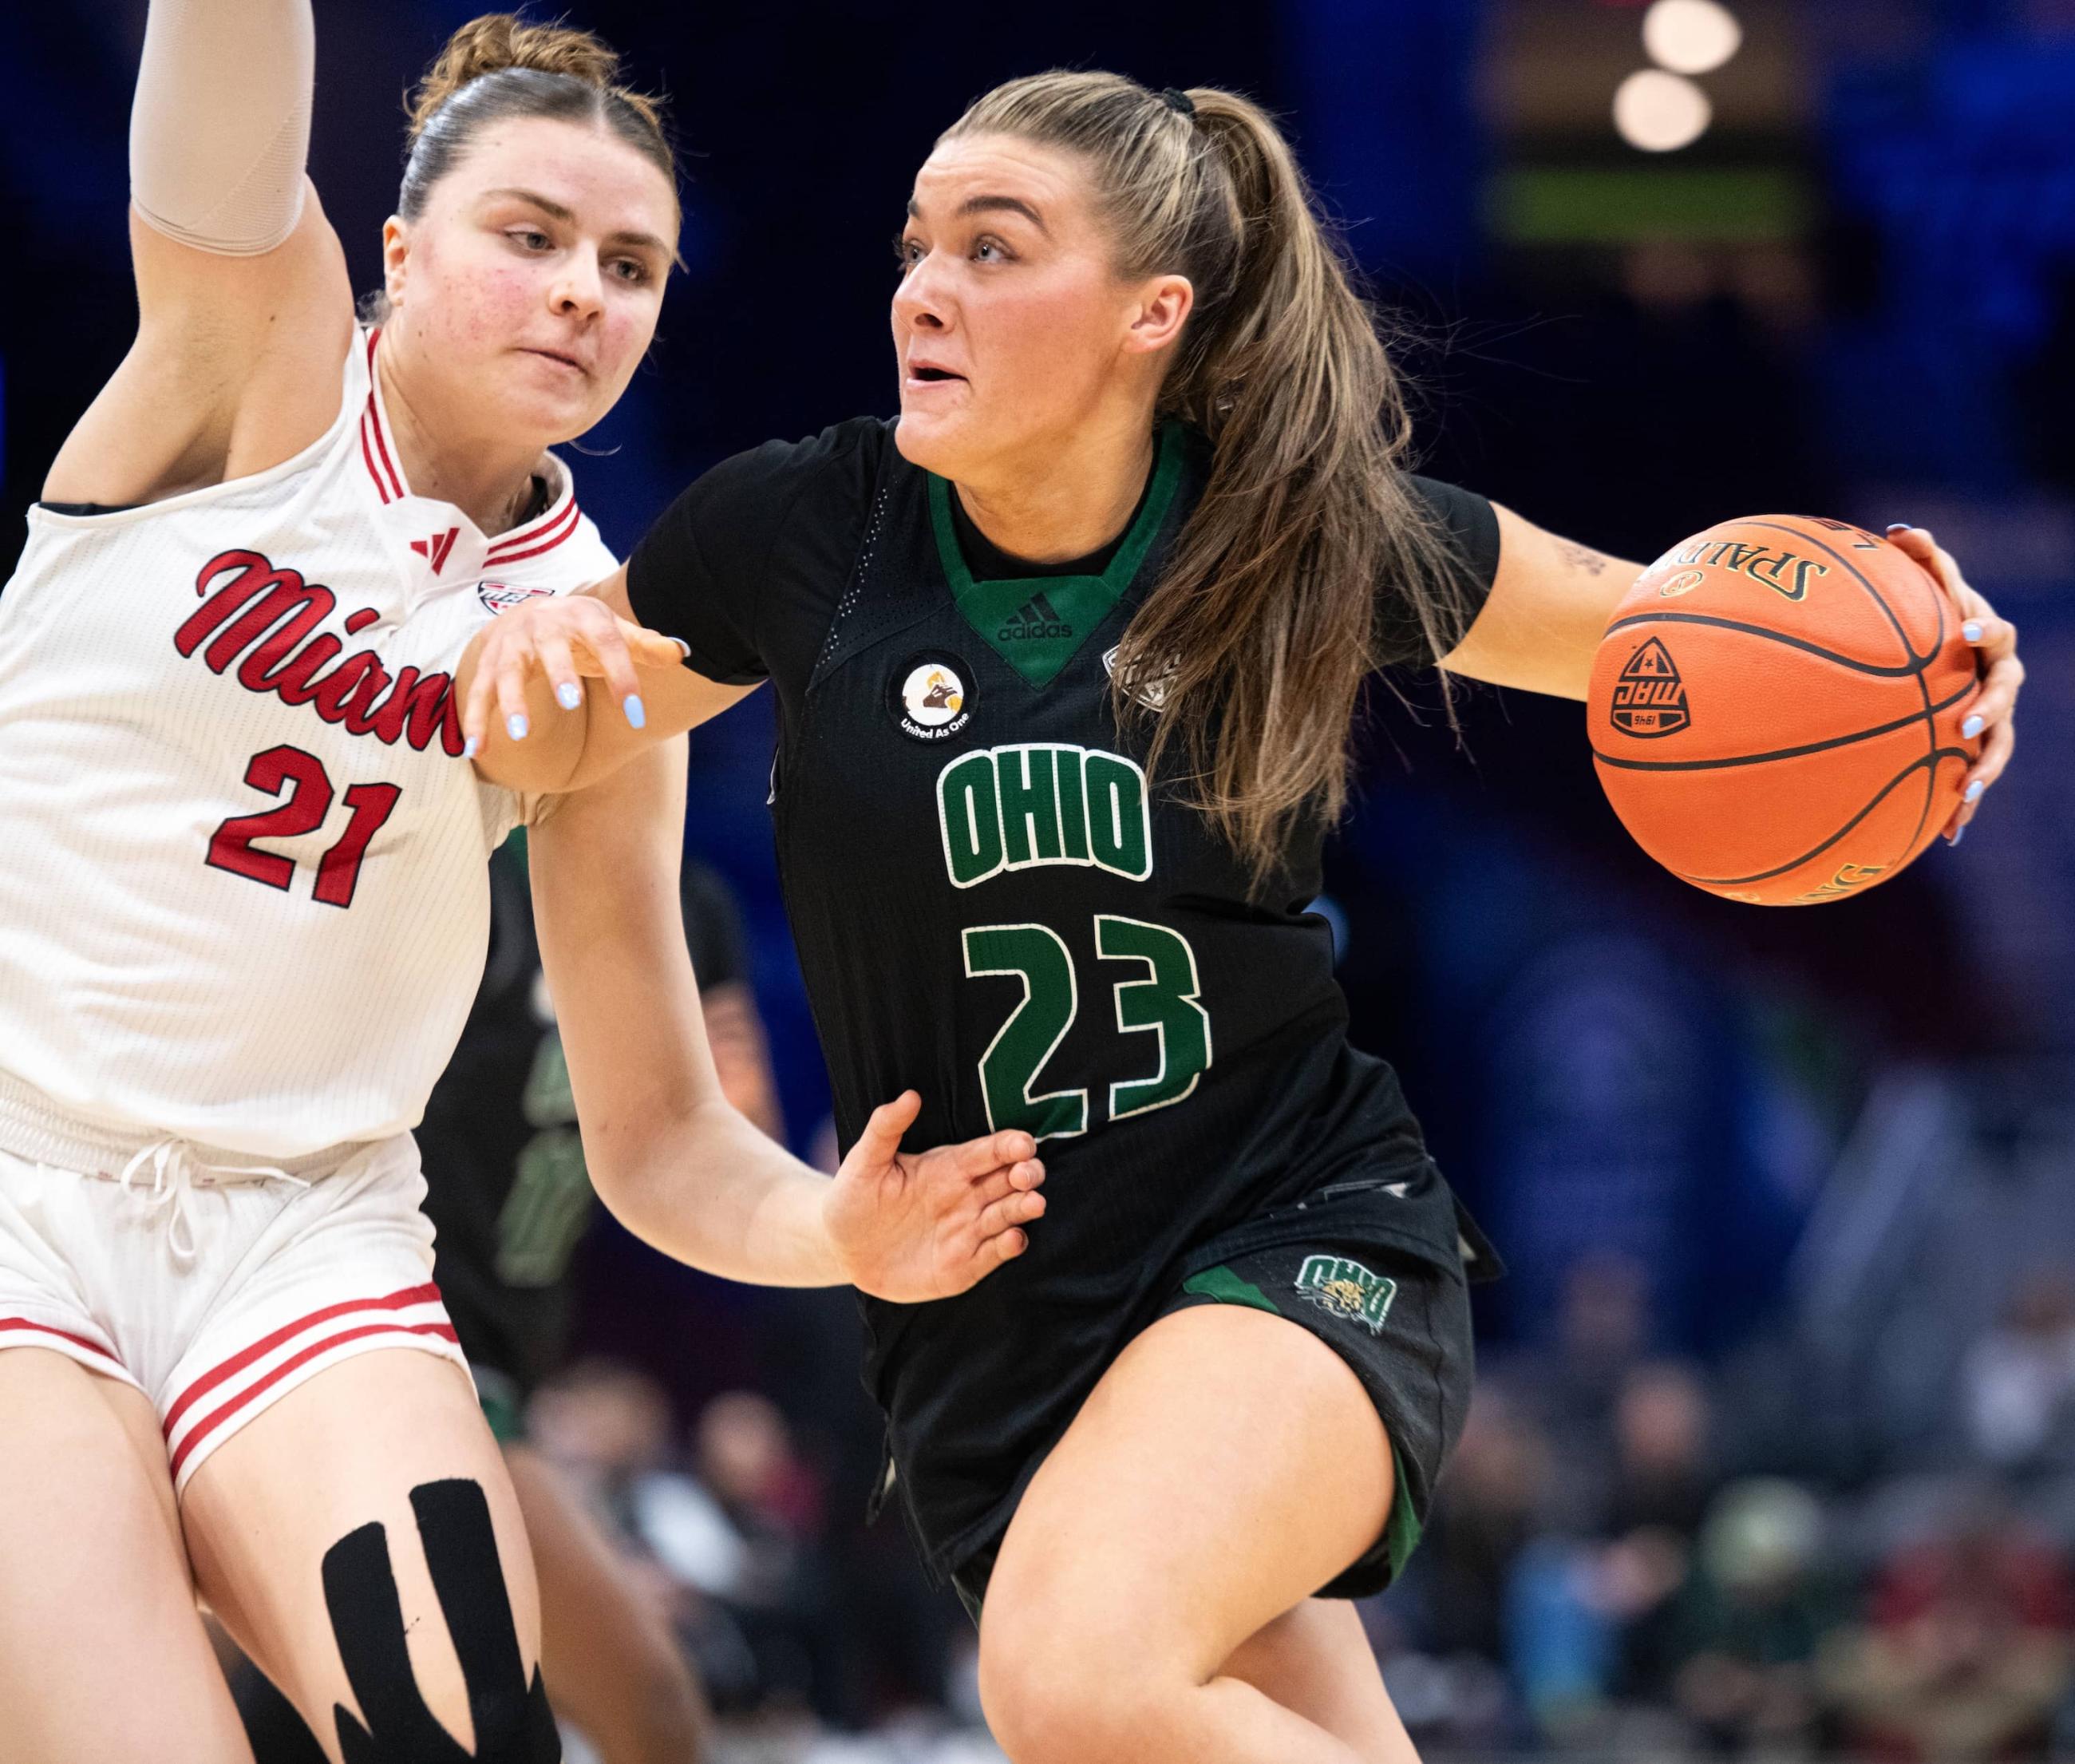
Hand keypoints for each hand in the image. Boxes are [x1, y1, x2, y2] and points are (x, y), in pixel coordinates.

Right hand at [460, 593, 685, 756]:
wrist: (533, 612)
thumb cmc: (584, 631)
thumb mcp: (615, 631)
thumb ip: (644, 645)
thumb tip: (680, 653)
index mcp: (583, 616)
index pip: (607, 643)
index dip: (622, 675)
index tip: (636, 713)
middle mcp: (543, 625)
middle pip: (550, 648)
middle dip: (559, 673)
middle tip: (570, 703)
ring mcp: (512, 645)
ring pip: (507, 672)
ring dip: (511, 701)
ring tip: (520, 734)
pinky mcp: (489, 665)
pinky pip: (479, 694)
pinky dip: (476, 722)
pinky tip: (477, 752)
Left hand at [824, 1092, 1045, 1301]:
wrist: (841, 1248)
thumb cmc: (854, 1197)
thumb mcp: (865, 1161)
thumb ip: (886, 1128)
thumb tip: (910, 1096)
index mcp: (949, 1166)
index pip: (989, 1151)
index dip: (1011, 1145)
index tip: (1023, 1143)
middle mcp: (966, 1196)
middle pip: (1011, 1180)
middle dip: (1027, 1174)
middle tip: (1026, 1174)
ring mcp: (968, 1230)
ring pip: (1009, 1214)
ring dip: (1025, 1208)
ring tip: (1034, 1203)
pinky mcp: (964, 1265)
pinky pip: (994, 1254)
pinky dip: (1009, 1246)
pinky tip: (1014, 1238)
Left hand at [1887, 525, 2022, 841]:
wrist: (1945, 655)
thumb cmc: (1932, 614)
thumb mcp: (1926, 587)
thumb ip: (1919, 559)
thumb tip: (1901, 530)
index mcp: (1987, 641)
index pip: (1993, 633)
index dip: (1981, 630)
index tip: (1962, 633)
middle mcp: (1999, 680)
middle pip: (2005, 696)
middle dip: (1989, 711)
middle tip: (1964, 726)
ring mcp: (1992, 718)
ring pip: (1998, 746)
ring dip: (1984, 770)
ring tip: (1964, 791)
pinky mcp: (1976, 751)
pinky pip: (1974, 779)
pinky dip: (1963, 807)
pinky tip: (1948, 836)